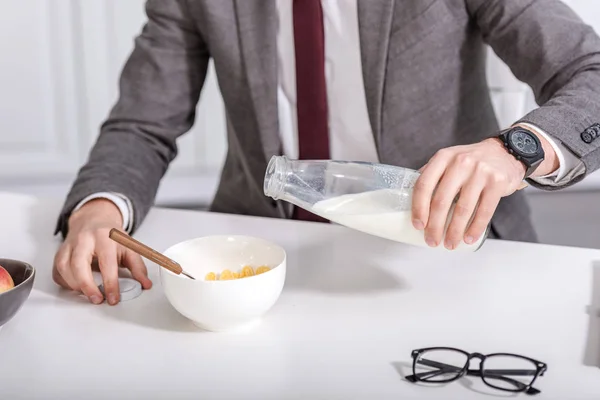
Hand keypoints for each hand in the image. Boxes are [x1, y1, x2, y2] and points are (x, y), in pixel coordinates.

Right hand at [52, 199, 151, 304]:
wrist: (94, 219)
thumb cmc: (111, 235)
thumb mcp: (129, 247)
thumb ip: (138, 267)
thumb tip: (146, 284)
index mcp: (104, 237)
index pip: (106, 262)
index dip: (110, 283)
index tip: (113, 298)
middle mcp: (84, 239)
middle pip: (78, 264)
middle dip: (87, 286)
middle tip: (97, 299)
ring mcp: (69, 245)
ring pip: (64, 268)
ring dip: (76, 285)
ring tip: (90, 293)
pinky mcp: (59, 253)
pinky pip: (58, 271)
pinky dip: (66, 283)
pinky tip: (78, 286)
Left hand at [411, 134, 554, 249]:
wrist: (505, 153)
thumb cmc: (471, 162)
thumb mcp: (449, 160)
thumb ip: (433, 176)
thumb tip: (410, 200)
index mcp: (443, 157)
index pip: (424, 185)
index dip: (418, 208)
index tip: (418, 225)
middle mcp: (460, 162)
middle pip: (441, 200)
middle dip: (435, 226)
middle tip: (432, 241)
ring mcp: (480, 171)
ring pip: (463, 209)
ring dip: (454, 231)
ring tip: (449, 244)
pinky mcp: (497, 182)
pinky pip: (484, 211)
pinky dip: (475, 228)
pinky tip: (468, 238)